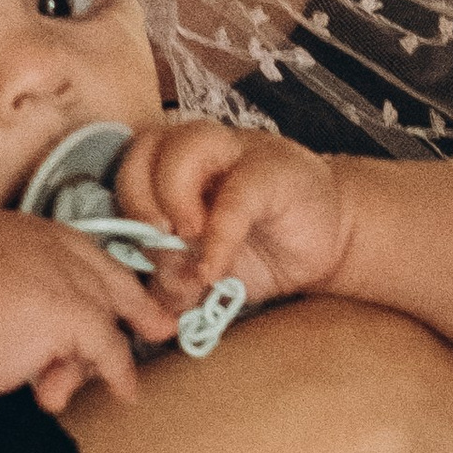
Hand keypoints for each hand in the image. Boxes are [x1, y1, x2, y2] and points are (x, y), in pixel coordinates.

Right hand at [0, 211, 177, 416]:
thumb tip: (21, 335)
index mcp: (10, 230)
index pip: (68, 247)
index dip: (94, 273)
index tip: (111, 291)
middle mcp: (42, 243)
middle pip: (103, 271)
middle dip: (133, 300)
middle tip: (158, 323)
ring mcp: (61, 276)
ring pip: (105, 314)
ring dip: (100, 356)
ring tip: (78, 388)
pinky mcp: (72, 313)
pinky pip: (109, 348)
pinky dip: (118, 373)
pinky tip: (125, 391)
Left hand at [116, 120, 354, 303]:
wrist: (329, 240)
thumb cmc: (260, 249)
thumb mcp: (204, 271)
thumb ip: (173, 280)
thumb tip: (145, 307)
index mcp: (174, 165)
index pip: (129, 163)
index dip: (123, 201)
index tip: (133, 244)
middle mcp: (200, 148)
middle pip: (145, 145)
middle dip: (139, 195)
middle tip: (157, 236)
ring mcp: (237, 152)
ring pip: (184, 146)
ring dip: (173, 196)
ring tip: (187, 238)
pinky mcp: (271, 171)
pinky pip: (234, 197)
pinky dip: (217, 237)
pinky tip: (215, 269)